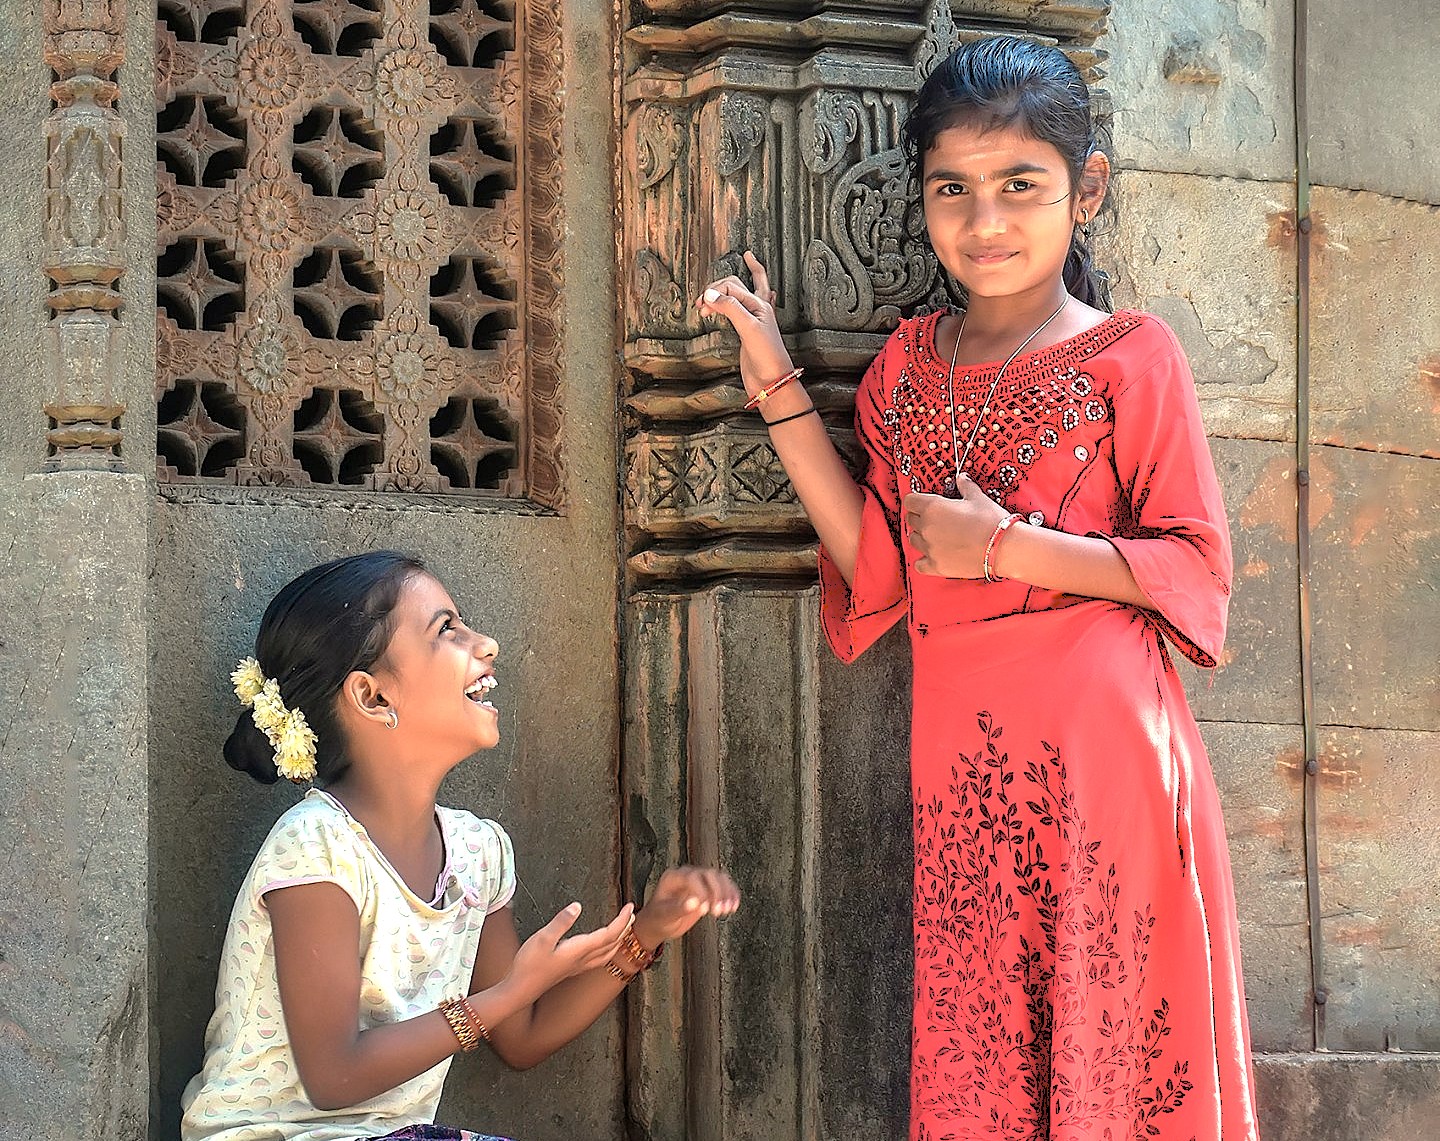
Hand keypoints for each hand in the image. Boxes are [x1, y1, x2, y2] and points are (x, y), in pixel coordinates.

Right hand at [508, 901, 634, 996]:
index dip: (622, 920)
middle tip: (631, 914)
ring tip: (623, 929)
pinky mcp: (571, 969)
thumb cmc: (529, 965)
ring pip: (606, 954)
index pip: (609, 934)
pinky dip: (607, 950)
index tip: (630, 907)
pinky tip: (601, 948)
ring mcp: (577, 966)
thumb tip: (577, 906)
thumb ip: (561, 922)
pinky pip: (598, 959)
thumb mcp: (542, 938)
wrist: (520, 990)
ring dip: (618, 940)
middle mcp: (582, 959)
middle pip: (612, 944)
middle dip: (624, 928)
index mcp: (579, 950)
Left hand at [632, 866, 740, 947]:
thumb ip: (678, 909)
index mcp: (673, 877)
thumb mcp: (664, 916)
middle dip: (717, 892)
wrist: (658, 924)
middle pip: (709, 875)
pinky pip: (723, 885)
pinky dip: (731, 894)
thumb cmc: (657, 919)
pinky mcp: (707, 888)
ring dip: (726, 893)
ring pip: (718, 878)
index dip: (701, 891)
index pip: (692, 877)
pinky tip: (734, 905)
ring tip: (728, 910)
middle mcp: (687, 875)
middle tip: (719, 911)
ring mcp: (698, 880)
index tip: (705, 909)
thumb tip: (695, 903)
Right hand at [695, 251, 793, 394]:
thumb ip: (731, 308)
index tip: (703, 303)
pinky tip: (726, 307)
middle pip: (734, 285)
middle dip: (717, 287)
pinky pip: (736, 312)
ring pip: (735, 297)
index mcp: (759, 304)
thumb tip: (710, 294)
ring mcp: (750, 321)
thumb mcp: (749, 327)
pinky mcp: (745, 333)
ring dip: (720, 294)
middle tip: (701, 298)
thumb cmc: (768, 357)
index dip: (715, 292)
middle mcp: (756, 310)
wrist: (771, 381)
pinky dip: (727, 306)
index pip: (731, 286)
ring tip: (705, 303)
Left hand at [904, 476, 1010, 577]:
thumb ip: (966, 486)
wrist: (1003, 548)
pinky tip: (934, 555)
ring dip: (921, 537)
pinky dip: (923, 560)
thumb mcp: (978, 498)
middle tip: (934, 518)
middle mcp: (927, 528)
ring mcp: (929, 548)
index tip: (923, 502)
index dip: (916, 500)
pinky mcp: (936, 566)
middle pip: (910, 519)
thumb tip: (962, 478)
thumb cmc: (991, 521)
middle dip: (919, 517)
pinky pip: (919, 564)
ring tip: (936, 536)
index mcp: (932, 507)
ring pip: (913, 540)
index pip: (910, 500)